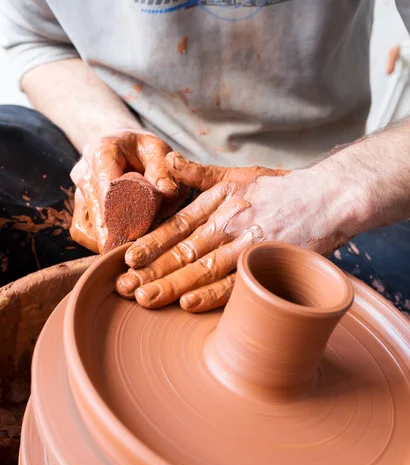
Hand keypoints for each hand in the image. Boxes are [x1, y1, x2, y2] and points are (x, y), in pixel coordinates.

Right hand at [70, 130, 186, 253]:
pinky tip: (121, 246)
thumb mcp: (159, 152)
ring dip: (107, 240)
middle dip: (114, 231)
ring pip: (85, 225)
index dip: (116, 207)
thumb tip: (168, 193)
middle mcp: (84, 171)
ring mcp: (79, 192)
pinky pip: (83, 233)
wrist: (127, 150)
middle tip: (132, 250)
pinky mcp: (80, 210)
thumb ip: (164, 171)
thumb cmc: (145, 152)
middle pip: (95, 208)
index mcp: (102, 150)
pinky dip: (101, 242)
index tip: (126, 229)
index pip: (105, 181)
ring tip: (130, 248)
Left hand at [115, 152, 356, 311]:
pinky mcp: (266, 263)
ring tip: (145, 299)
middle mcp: (229, 223)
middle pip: (183, 251)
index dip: (150, 243)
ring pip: (203, 269)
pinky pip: (236, 283)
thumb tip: (166, 161)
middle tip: (124, 288)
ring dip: (172, 286)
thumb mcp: (238, 174)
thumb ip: (199, 173)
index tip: (126, 258)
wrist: (328, 198)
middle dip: (151, 271)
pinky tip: (188, 304)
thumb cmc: (282, 189)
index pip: (176, 226)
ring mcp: (248, 245)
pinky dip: (212, 294)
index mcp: (219, 203)